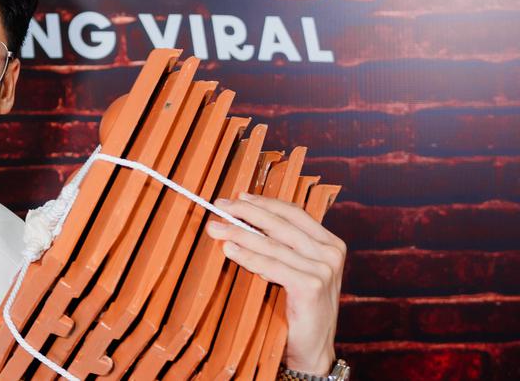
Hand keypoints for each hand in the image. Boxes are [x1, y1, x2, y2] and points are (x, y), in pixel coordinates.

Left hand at [205, 192, 345, 374]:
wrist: (312, 351)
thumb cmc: (299, 308)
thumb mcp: (295, 270)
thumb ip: (281, 247)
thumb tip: (243, 220)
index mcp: (331, 243)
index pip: (294, 213)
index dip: (264, 203)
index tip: (238, 197)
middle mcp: (331, 253)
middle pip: (281, 223)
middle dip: (246, 212)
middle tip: (219, 206)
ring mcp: (324, 270)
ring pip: (272, 244)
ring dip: (239, 233)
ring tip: (215, 228)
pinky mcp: (312, 286)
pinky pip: (272, 265)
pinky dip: (248, 256)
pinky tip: (229, 249)